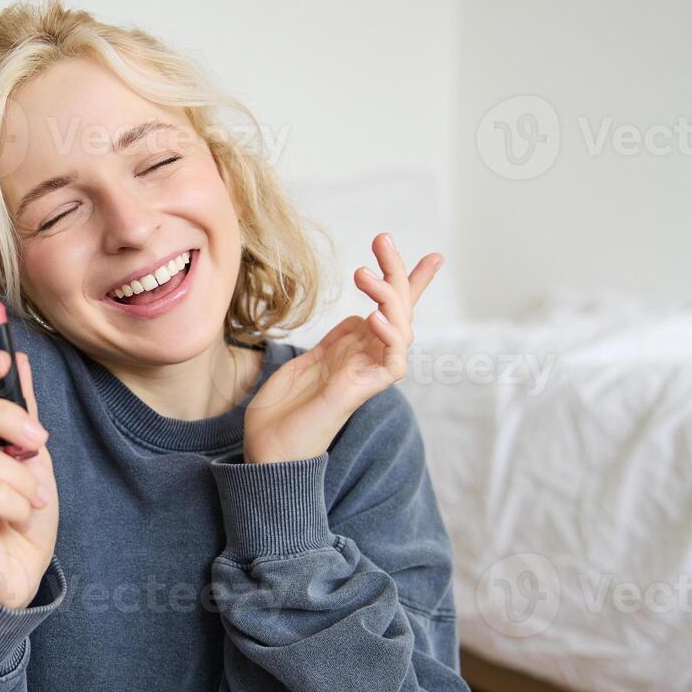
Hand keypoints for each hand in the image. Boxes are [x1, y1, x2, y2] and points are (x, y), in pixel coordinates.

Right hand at [0, 349, 58, 607]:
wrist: (21, 569)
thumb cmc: (19, 511)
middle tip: (37, 439)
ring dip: (21, 475)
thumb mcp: (30, 452)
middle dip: (5, 417)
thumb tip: (18, 359)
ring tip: (31, 496)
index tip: (2, 360)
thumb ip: (21, 408)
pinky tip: (20, 517)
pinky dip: (21, 506)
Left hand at [244, 233, 442, 463]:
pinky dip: (390, 338)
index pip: (387, 310)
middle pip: (399, 311)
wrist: (265, 453)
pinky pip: (392, 363)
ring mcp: (365, 376)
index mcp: (352, 351)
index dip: (405, 281)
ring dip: (388, 298)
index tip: (425, 252)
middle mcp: (365, 361)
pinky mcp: (360, 392)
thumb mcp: (304, 363)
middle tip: (383, 238)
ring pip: (401, 330)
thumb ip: (332, 342)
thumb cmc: (281, 414)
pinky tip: (375, 318)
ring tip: (364, 275)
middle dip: (398, 273)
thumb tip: (356, 318)